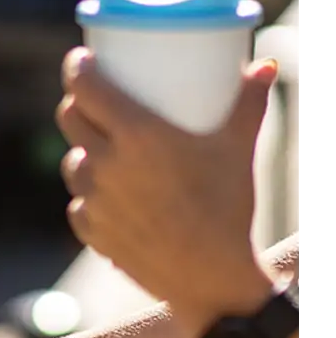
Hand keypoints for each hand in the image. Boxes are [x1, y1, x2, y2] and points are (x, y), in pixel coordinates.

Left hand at [56, 47, 276, 331]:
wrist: (211, 277)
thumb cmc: (227, 206)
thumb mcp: (239, 148)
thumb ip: (249, 103)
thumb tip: (267, 65)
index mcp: (136, 135)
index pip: (84, 87)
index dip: (77, 67)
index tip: (82, 59)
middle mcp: (105, 163)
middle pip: (70, 118)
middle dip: (77, 103)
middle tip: (93, 99)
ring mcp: (93, 197)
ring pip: (72, 161)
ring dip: (82, 150)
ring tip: (101, 147)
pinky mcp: (89, 228)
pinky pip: (79, 201)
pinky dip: (91, 194)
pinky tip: (106, 192)